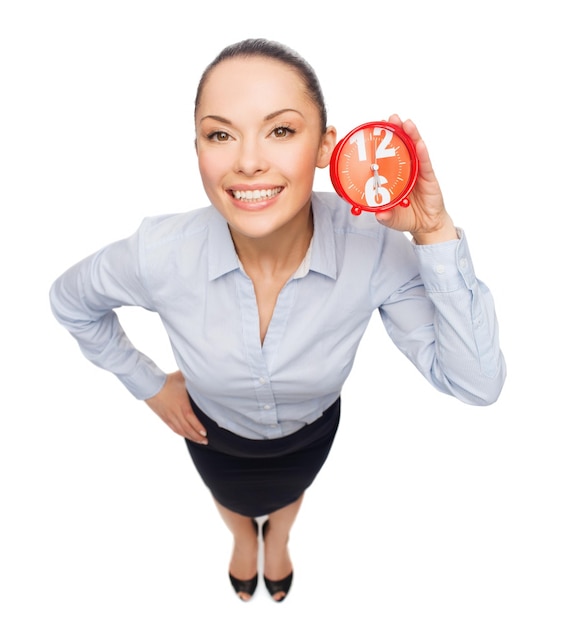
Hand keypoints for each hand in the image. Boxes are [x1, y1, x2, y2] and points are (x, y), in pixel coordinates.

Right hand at [145, 371, 207, 443]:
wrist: (149, 385)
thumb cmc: (167, 380)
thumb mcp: (182, 378)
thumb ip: (193, 378)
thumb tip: (203, 374)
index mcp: (181, 404)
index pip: (191, 419)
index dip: (198, 427)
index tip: (205, 433)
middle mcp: (175, 412)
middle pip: (187, 428)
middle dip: (197, 436)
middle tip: (205, 441)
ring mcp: (169, 416)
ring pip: (180, 430)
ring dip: (190, 437)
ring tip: (199, 441)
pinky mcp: (164, 417)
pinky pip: (173, 429)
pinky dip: (181, 434)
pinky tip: (186, 436)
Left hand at [375, 114, 458, 244]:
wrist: (427, 225)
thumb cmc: (407, 217)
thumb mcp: (391, 218)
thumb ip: (385, 216)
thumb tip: (379, 214)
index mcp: (393, 177)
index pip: (386, 157)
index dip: (381, 144)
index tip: (373, 130)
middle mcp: (405, 171)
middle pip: (401, 147)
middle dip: (396, 131)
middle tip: (389, 118)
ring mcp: (418, 172)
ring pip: (414, 150)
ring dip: (410, 135)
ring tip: (405, 123)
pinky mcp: (429, 177)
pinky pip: (425, 163)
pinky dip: (422, 152)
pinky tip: (419, 143)